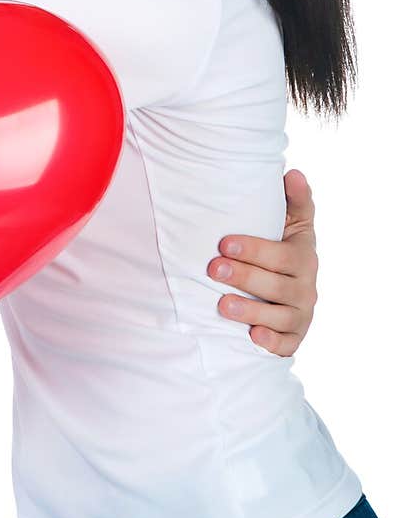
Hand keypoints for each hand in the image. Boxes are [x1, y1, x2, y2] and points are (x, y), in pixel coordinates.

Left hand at [210, 169, 316, 356]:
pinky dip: (271, 342)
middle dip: (244, 277)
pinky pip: (285, 345)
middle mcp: (306, 287)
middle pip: (276, 285)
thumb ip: (295, 200)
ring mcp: (300, 315)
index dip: (254, 249)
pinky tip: (252, 337)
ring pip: (279, 316)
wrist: (293, 291)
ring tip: (221, 305)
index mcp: (303, 257)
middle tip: (212, 268)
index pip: (281, 254)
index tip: (224, 243)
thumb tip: (292, 172)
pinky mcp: (293, 338)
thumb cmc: (284, 250)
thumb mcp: (294, 224)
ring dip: (251, 311)